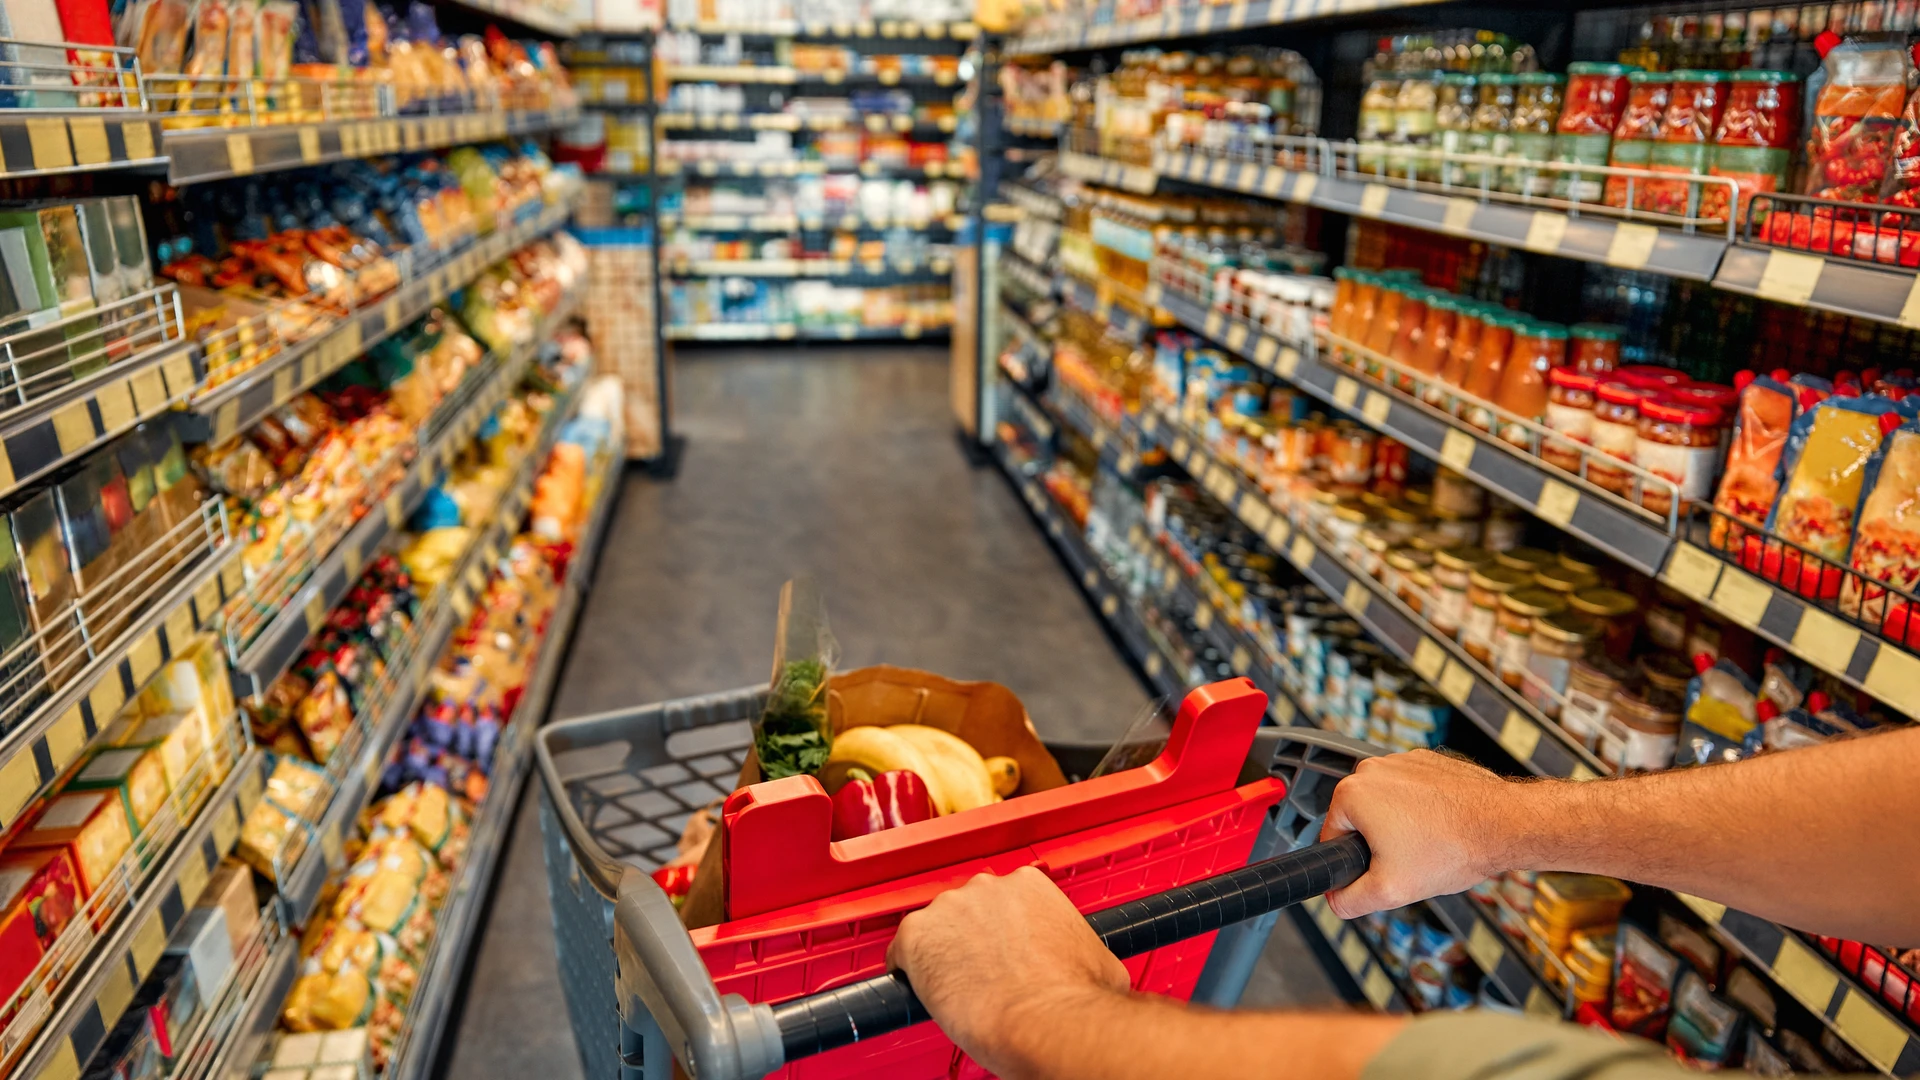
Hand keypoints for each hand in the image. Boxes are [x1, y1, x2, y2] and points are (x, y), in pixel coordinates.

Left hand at [889, 866, 1129, 1063]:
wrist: (1046, 1023)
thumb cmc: (1071, 999)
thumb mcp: (1099, 960)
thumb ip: (1080, 948)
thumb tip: (1090, 964)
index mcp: (1030, 885)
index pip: (1005, 900)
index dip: (1003, 931)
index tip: (1005, 950)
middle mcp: (986, 887)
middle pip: (969, 909)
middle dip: (974, 938)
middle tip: (985, 972)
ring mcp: (948, 908)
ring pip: (937, 928)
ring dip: (943, 953)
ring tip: (958, 988)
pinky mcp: (916, 936)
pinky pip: (902, 951)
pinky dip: (909, 970)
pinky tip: (922, 989)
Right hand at [1320, 750, 1539, 919]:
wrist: (1505, 824)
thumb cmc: (1454, 848)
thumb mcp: (1390, 891)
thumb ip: (1350, 901)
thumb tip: (1336, 901)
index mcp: (1352, 793)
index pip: (1332, 837)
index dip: (1354, 863)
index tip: (1382, 870)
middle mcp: (1373, 769)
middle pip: (1360, 819)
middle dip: (1380, 843)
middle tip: (1410, 861)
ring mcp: (1403, 760)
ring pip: (1387, 805)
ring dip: (1403, 825)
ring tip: (1431, 844)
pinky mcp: (1428, 761)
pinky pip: (1413, 791)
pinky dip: (1424, 809)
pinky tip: (1443, 828)